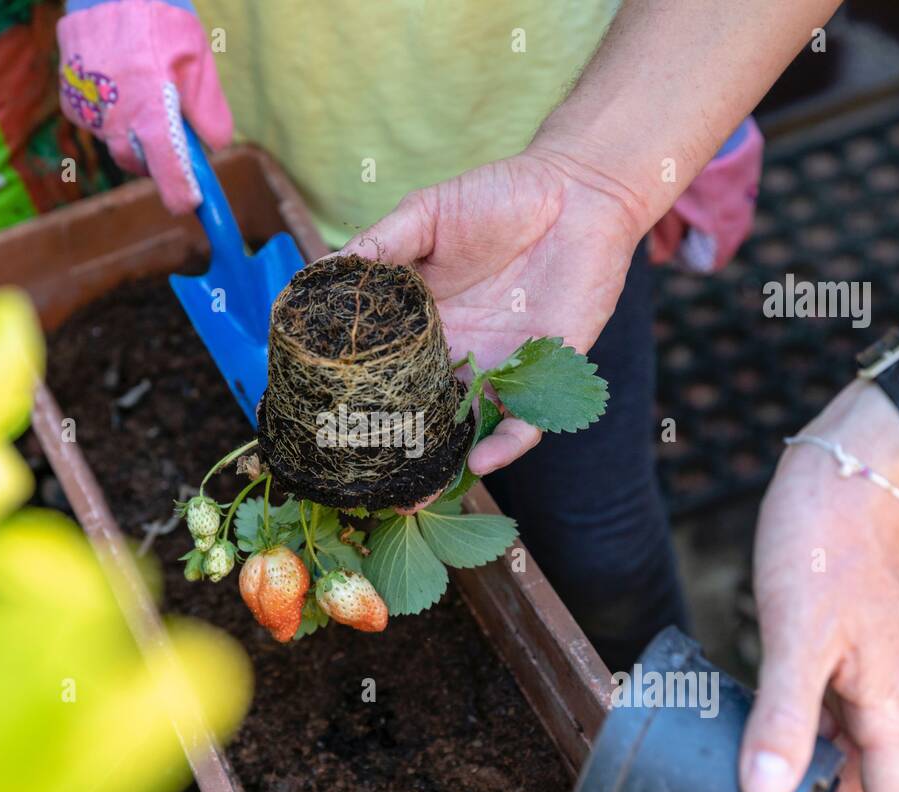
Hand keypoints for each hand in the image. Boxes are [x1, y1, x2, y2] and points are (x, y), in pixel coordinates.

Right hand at [57, 0, 231, 213]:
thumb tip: (215, 145)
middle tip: (170, 135)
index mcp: (152, 114)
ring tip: (142, 85)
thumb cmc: (160, 22)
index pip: (169, 174)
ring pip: (117, 139)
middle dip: (156, 158)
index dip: (181, 194)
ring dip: (133, 127)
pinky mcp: (69, 99)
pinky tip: (118, 78)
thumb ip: (209, 110)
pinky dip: (111, 109)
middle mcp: (116, 121)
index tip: (190, 203)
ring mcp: (88, 112)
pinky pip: (97, 119)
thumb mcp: (198, 61)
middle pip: (139, 162)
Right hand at [347, 146, 647, 475]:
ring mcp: (496, 368)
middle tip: (359, 477)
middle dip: (392, 446)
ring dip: (442, 462)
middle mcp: (452, 354)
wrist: (578, 190)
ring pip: (463, 428)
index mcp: (419, 323)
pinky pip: (523, 422)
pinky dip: (504, 444)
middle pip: (416, 410)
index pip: (380, 369)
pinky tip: (482, 459)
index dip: (354, 395)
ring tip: (414, 494)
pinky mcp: (544, 375)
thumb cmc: (499, 195)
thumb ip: (381, 245)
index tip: (320, 422)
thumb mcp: (427, 215)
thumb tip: (323, 272)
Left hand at [742, 385, 898, 791]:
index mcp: (889, 710)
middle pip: (862, 790)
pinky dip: (789, 736)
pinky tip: (746, 734)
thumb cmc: (828, 543)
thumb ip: (782, 715)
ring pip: (838, 752)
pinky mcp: (833, 649)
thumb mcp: (797, 635)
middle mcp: (881, 701)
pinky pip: (819, 714)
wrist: (846, 472)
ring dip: (800, 781)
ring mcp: (859, 675)